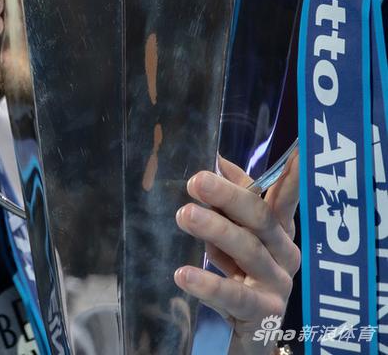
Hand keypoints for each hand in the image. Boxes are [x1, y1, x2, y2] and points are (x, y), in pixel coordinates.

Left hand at [174, 150, 300, 353]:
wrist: (250, 331)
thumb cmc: (242, 272)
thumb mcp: (236, 233)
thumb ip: (231, 199)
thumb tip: (217, 159)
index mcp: (280, 230)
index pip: (286, 196)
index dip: (293, 175)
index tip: (298, 151)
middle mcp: (285, 253)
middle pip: (261, 218)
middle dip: (229, 197)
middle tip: (196, 181)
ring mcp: (278, 284)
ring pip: (249, 251)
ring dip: (216, 230)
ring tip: (184, 215)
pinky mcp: (263, 313)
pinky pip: (235, 296)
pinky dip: (209, 284)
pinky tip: (183, 275)